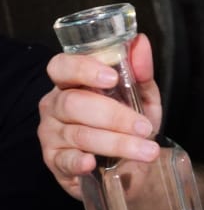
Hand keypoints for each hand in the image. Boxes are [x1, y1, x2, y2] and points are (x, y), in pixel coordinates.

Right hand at [37, 33, 162, 198]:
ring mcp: (51, 134)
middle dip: (114, 116)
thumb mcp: (140, 99)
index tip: (112, 77)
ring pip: (78, 134)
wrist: (125, 166)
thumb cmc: (127, 126)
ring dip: (116, 143)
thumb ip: (140, 73)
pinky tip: (92, 162)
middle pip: (73, 103)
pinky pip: (64, 160)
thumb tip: (140, 42)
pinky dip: (78, 162)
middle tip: (145, 127)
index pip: (62, 67)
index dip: (83, 69)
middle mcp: (55, 106)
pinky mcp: (55, 162)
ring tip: (146, 150)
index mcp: (72, 84)